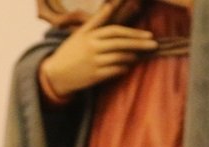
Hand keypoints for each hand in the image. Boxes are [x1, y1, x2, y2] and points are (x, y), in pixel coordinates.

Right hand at [40, 0, 157, 99]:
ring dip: (131, 57)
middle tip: (154, 45)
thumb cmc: (69, 52)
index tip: (148, 35)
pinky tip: (127, 66)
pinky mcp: (93, 77)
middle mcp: (92, 49)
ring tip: (138, 56)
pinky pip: (114, 71)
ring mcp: (93, 63)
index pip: (116, 32)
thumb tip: (110, 5)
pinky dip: (123, 68)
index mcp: (90, 36)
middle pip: (121, 44)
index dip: (133, 33)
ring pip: (119, 58)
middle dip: (139, 44)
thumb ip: (97, 20)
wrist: (54, 75)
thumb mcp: (80, 34)